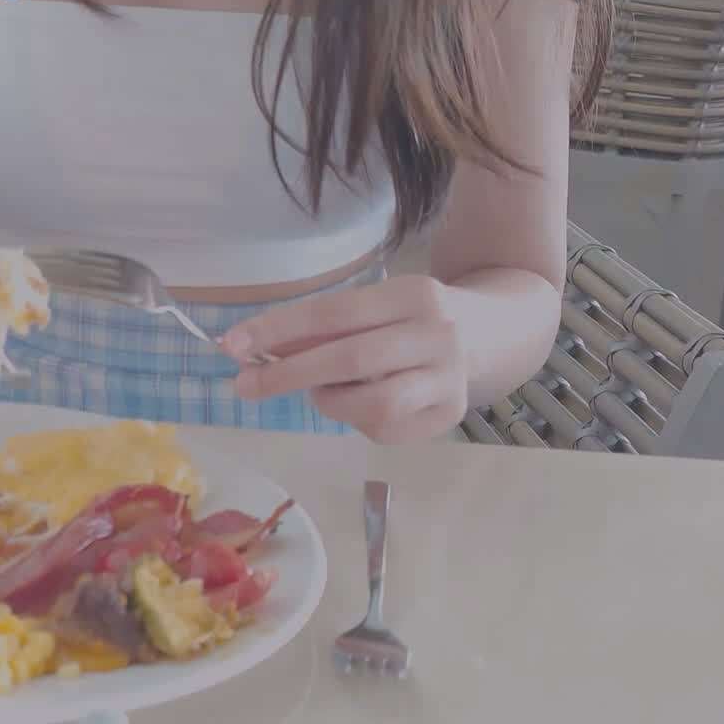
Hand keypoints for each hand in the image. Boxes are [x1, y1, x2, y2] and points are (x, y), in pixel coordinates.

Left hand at [222, 275, 467, 442]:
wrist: (490, 333)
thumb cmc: (409, 320)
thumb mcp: (374, 308)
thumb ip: (323, 328)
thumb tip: (253, 348)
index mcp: (412, 294)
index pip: (334, 312)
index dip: (279, 329)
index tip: (233, 344)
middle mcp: (437, 335)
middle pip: (350, 359)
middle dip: (288, 374)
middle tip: (245, 385)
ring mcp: (449, 379)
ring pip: (372, 404)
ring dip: (331, 402)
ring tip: (323, 393)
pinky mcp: (449, 416)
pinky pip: (386, 429)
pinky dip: (357, 420)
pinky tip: (362, 405)